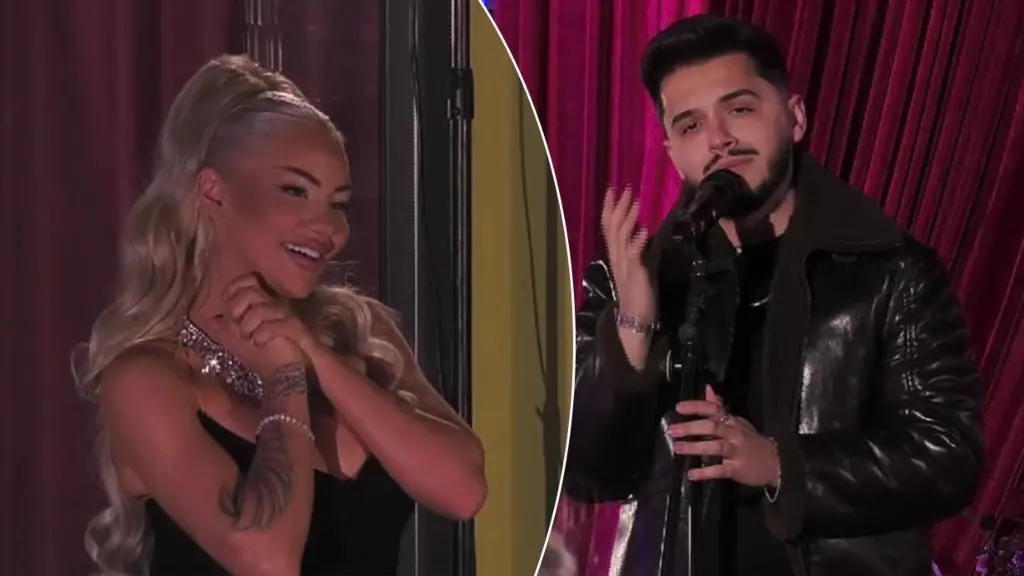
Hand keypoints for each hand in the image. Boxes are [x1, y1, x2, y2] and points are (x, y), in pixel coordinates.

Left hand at [217, 274, 311, 376]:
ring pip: (260, 309)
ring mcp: (285, 315)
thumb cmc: (266, 354)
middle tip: (236, 325)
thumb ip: (223, 326)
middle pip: (251, 292)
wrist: (290, 372)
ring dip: (248, 326)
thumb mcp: (239, 339)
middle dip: (237, 309)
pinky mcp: (294, 328)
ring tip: (248, 338)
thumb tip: (204, 317)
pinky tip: (259, 342)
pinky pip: (276, 324)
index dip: (235, 286)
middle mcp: (275, 305)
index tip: (225, 298)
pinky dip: (263, 334)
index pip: (250, 280)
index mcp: (262, 304)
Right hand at [601, 185, 653, 320]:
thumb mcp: (635, 267)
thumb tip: (640, 231)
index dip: (610, 207)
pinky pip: (633, 254)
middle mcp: (616, 257)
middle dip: (618, 206)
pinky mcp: (634, 273)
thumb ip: (635, 250)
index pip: (608, 226)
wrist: (634, 319)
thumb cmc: (637, 294)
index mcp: (615, 255)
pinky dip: (637, 241)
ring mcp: (624, 264)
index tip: (613, 189)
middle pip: (613, 227)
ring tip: (635, 202)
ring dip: (629, 218)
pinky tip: (644, 231)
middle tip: (625, 187)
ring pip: (621, 236)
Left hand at [668, 385, 780, 487]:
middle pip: (712, 427)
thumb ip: (719, 407)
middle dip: (691, 427)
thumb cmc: (752, 442)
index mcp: (732, 422)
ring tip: (678, 448)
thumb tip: (707, 389)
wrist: (777, 463)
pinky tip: (692, 474)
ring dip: (695, 447)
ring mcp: (736, 451)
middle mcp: (734, 434)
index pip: (714, 409)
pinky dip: (706, 473)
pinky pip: (720, 470)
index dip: (696, 407)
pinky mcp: (737, 469)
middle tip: (672, 430)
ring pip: (715, 446)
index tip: (679, 407)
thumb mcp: (737, 422)